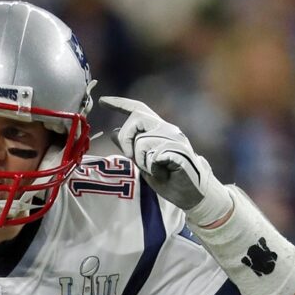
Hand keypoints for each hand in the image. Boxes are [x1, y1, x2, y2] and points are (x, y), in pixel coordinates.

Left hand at [98, 96, 231, 225]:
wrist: (192, 193)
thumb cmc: (168, 178)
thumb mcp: (143, 161)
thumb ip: (130, 146)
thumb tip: (113, 132)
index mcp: (158, 129)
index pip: (138, 109)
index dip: (119, 103)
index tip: (102, 100)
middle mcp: (167, 129)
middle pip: (136, 118)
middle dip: (126, 138)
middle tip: (131, 157)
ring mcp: (174, 139)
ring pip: (142, 142)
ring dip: (142, 161)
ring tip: (155, 170)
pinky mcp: (178, 151)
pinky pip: (153, 157)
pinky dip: (154, 169)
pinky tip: (163, 173)